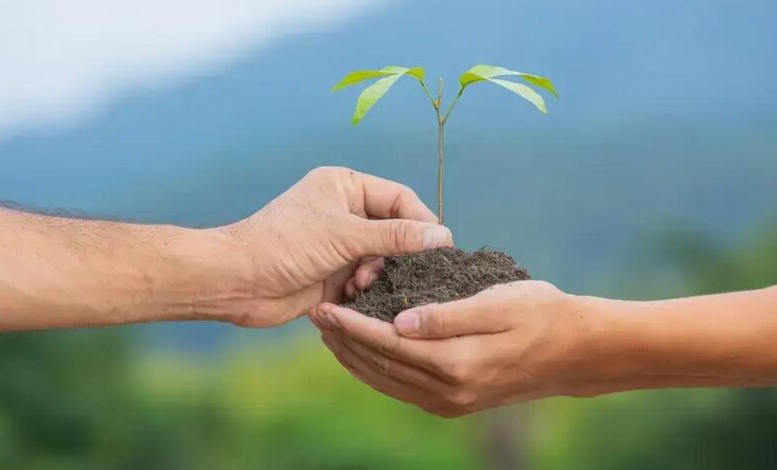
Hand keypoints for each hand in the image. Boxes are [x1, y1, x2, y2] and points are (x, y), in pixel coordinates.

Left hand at [219, 167, 452, 326]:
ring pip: (382, 259)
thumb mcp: (344, 235)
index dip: (422, 221)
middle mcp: (345, 212)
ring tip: (362, 283)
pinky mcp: (334, 273)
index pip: (400, 198)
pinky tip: (352, 296)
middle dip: (398, 253)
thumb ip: (395, 236)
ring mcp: (339, 244)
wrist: (238, 281)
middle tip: (407, 272)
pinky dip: (365, 289)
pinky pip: (366, 280)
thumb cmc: (284, 245)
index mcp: (345, 187)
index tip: (442, 247)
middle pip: (394, 230)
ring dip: (378, 273)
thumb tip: (442, 237)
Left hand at [310, 281, 592, 416]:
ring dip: (355, 357)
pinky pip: (402, 388)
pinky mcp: (454, 402)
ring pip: (387, 380)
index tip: (325, 307)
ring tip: (331, 333)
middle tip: (317, 315)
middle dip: (344, 340)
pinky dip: (377, 370)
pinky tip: (364, 353)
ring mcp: (450, 401)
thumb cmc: (540, 313)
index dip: (352, 325)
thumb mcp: (497, 303)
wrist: (574, 352)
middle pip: (380, 365)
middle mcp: (448, 390)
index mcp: (456, 363)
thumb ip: (446, 315)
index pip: (387, 343)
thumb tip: (398, 321)